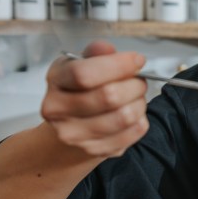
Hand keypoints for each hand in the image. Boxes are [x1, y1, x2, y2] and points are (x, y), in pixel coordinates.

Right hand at [41, 40, 148, 157]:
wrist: (70, 128)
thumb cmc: (80, 91)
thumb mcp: (82, 64)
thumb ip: (96, 54)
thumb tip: (105, 49)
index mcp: (56, 80)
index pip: (84, 74)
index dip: (118, 65)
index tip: (137, 60)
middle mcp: (58, 110)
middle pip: (109, 96)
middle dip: (135, 84)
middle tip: (139, 81)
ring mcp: (75, 134)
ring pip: (125, 116)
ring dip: (140, 102)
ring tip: (135, 97)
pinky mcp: (95, 149)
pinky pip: (133, 132)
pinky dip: (141, 119)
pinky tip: (133, 113)